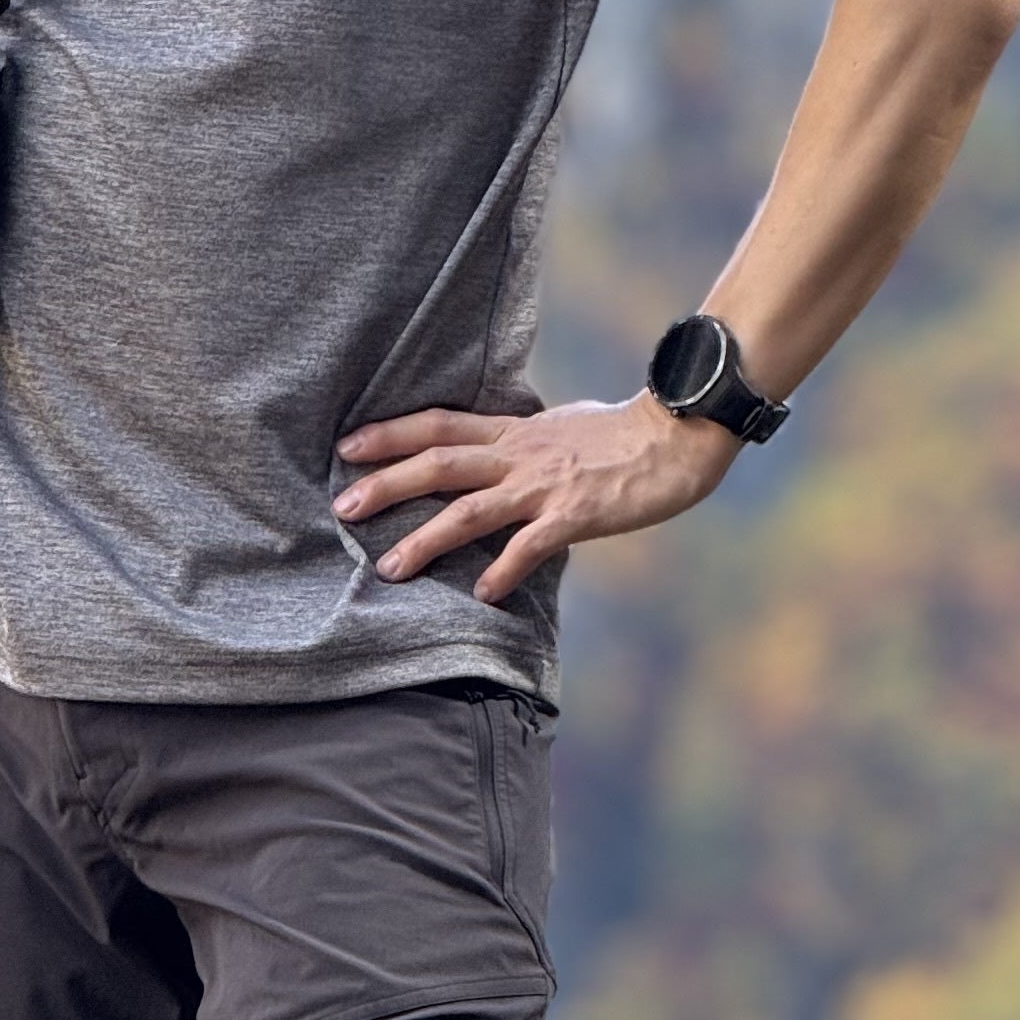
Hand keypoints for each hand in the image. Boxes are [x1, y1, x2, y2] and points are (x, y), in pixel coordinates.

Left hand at [333, 394, 735, 606]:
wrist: (676, 434)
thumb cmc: (622, 434)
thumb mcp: (558, 427)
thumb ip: (521, 442)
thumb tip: (496, 451)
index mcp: (513, 431)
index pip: (438, 425)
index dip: (390, 433)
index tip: (348, 446)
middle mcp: (519, 454)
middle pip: (439, 464)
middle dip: (387, 485)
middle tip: (343, 507)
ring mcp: (544, 485)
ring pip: (470, 509)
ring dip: (426, 539)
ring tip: (390, 568)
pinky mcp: (575, 513)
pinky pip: (530, 545)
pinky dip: (503, 570)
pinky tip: (483, 594)